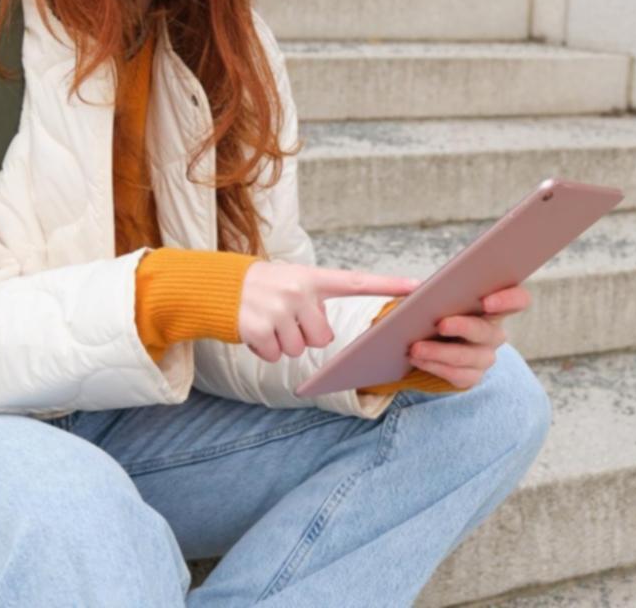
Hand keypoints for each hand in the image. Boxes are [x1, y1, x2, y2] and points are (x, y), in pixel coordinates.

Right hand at [240, 263, 420, 362]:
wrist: (217, 287)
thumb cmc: (263, 289)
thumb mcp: (292, 283)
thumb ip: (315, 301)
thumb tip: (327, 338)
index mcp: (311, 278)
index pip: (356, 282)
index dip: (388, 285)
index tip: (418, 287)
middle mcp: (298, 291)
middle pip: (322, 338)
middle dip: (305, 335)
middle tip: (284, 318)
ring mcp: (278, 310)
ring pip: (299, 350)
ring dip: (283, 344)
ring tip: (268, 322)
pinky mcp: (258, 328)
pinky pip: (276, 356)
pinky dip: (265, 350)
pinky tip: (255, 330)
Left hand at [404, 285, 531, 389]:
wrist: (418, 341)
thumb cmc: (428, 310)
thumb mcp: (423, 294)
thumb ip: (416, 286)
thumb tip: (412, 286)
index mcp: (491, 304)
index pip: (518, 300)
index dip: (509, 299)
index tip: (485, 301)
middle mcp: (493, 332)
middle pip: (489, 332)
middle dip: (464, 327)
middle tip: (440, 324)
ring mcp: (484, 356)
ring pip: (470, 357)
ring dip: (441, 352)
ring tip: (416, 348)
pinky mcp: (471, 376)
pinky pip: (458, 375)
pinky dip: (435, 367)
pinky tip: (417, 359)